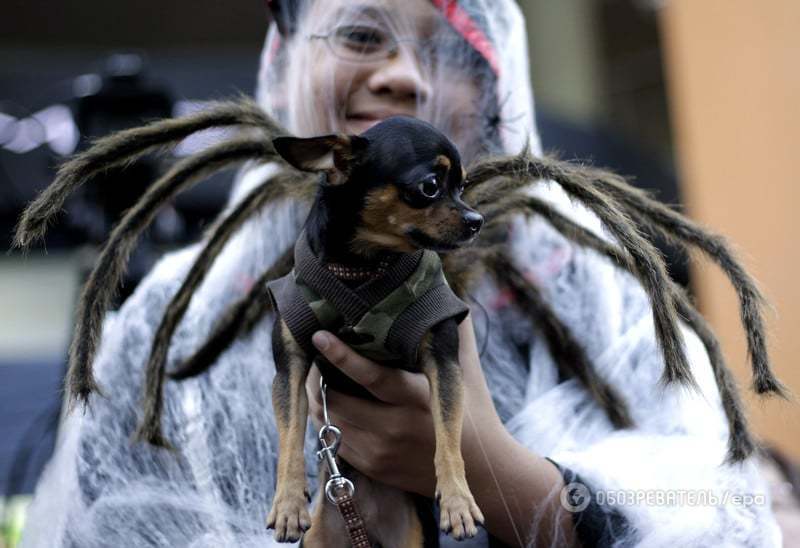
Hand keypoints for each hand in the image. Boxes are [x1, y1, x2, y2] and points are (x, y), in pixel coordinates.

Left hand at [305, 314, 502, 496]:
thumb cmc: (473, 411)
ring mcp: (381, 452)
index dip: (342, 356)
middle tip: (312, 356)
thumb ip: (454, 331)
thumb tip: (440, 291)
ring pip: (329, 422)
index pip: (372, 377)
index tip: (320, 336)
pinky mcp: (374, 468)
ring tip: (316, 377)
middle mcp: (396, 428)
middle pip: (337, 401)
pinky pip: (334, 443)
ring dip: (318, 399)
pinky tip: (331, 403)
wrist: (480, 470)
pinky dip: (328, 421)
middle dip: (317, 378)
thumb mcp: (465, 369)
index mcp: (418, 399)